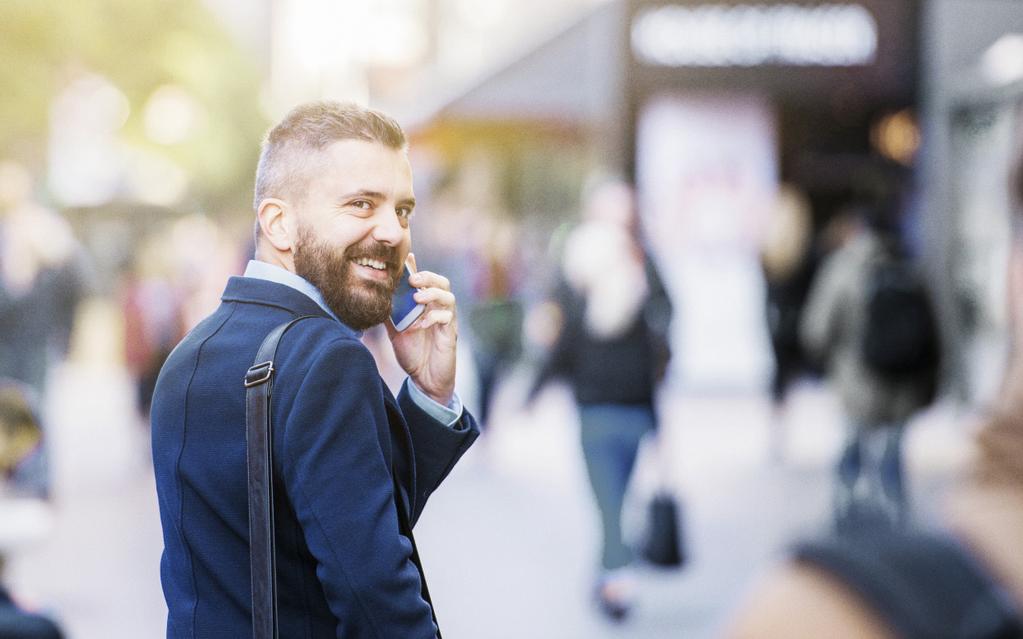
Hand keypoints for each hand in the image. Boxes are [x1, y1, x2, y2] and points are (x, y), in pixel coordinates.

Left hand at [386, 254, 456, 404]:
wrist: (424, 380)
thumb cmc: (412, 353)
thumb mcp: (395, 330)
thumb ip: (389, 313)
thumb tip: (373, 296)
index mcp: (425, 305)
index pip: (425, 280)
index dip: (416, 267)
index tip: (405, 257)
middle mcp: (438, 309)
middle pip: (442, 283)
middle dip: (428, 277)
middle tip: (412, 279)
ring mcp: (446, 321)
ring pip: (448, 297)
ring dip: (432, 294)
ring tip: (417, 298)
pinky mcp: (450, 334)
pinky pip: (447, 318)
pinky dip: (433, 317)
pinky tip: (419, 324)